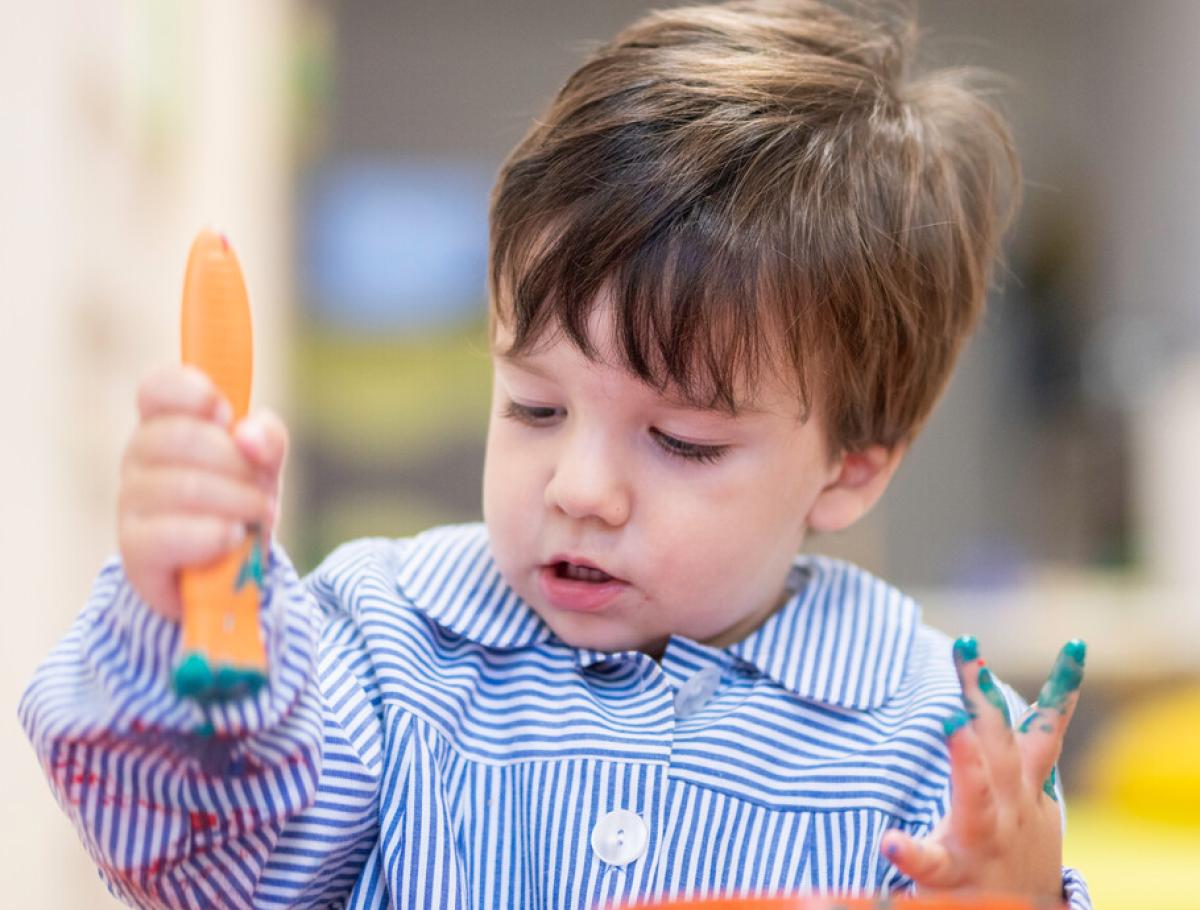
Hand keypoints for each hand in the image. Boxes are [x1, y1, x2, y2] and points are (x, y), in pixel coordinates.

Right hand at [117, 364, 288, 620]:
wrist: (229, 574)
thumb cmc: (240, 504)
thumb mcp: (264, 465)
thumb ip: (266, 438)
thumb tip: (248, 436)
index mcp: (166, 424)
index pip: (157, 388)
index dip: (190, 392)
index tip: (224, 413)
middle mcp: (139, 458)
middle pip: (179, 436)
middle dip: (237, 463)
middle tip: (263, 489)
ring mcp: (130, 503)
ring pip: (182, 485)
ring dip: (238, 502)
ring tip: (260, 517)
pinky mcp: (133, 550)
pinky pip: (166, 534)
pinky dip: (212, 535)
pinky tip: (233, 538)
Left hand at [880, 637, 1086, 899]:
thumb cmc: (1017, 848)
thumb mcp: (1032, 799)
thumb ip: (1022, 752)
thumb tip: (1023, 703)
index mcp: (1024, 786)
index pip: (1043, 730)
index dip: (1062, 689)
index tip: (1075, 645)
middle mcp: (1008, 805)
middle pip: (998, 742)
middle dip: (983, 694)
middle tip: (967, 645)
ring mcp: (982, 837)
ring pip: (976, 793)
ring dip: (964, 756)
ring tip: (946, 720)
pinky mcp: (952, 873)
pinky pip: (929, 862)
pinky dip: (910, 851)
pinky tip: (889, 840)